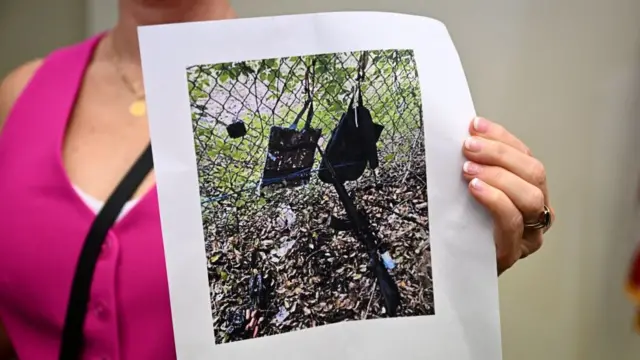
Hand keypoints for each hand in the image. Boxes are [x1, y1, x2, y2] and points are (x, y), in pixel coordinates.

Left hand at [461, 117, 554, 274]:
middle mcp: (537, 212)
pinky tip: (475, 188)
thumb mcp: (469, 191)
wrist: (450, 269)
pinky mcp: (512, 253)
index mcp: (530, 191)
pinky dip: (495, 199)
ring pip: (530, 196)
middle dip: (500, 154)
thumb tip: (464, 135)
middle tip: (469, 146)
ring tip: (468, 168)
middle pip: (533, 173)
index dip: (502, 138)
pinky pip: (512, 221)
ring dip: (499, 175)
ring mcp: (528, 235)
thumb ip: (475, 167)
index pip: (525, 156)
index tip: (475, 125)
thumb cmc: (462, 226)